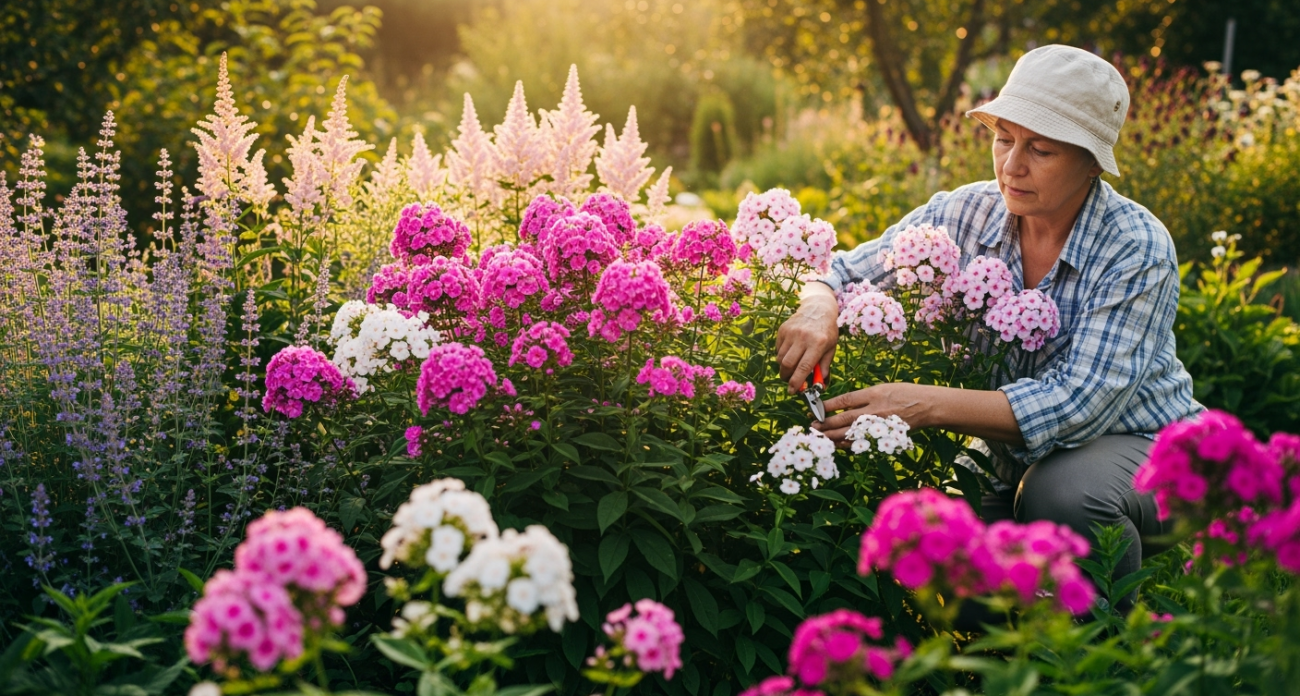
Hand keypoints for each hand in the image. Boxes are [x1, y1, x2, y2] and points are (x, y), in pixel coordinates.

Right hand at [776, 285, 838, 393]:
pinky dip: (782, 355)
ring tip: (791, 367)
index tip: (793, 391)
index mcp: (818, 343)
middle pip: (788, 364)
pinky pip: (778, 349)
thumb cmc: (827, 331)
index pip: (804, 367)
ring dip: (784, 367)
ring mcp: (791, 332)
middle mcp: (803, 337)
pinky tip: (790, 352)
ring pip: (781, 357)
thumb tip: (820, 384)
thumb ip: (824, 366)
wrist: (817, 308)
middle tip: (789, 381)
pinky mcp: (783, 329)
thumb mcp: (831, 348)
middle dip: (786, 376)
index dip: (797, 382)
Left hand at [811, 382, 934, 445]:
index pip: (845, 400)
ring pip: (851, 432)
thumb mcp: (883, 388)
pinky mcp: (884, 435)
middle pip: (844, 418)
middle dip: (826, 423)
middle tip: (812, 427)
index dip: (828, 406)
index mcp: (873, 394)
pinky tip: (838, 445)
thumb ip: (864, 397)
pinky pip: (863, 442)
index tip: (815, 409)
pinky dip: (849, 444)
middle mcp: (874, 409)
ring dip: (833, 436)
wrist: (927, 406)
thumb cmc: (905, 394)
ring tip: (820, 437)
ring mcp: (879, 424)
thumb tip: (843, 406)